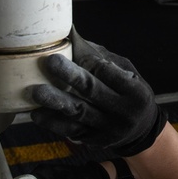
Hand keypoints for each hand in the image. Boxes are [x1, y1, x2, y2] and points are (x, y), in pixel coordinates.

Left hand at [27, 33, 166, 156]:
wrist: (141, 131)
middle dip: (70, 75)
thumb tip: (72, 37)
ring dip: (55, 101)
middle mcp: (124, 112)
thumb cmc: (130, 93)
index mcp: (136, 92)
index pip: (108, 72)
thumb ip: (103, 59)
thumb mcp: (128, 73)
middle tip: (50, 61)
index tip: (70, 45)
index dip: (87, 59)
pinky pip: (71, 131)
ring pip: (78, 113)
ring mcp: (108, 130)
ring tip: (36, 92)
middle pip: (92, 90)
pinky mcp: (95, 141)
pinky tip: (37, 114)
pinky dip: (52, 122)